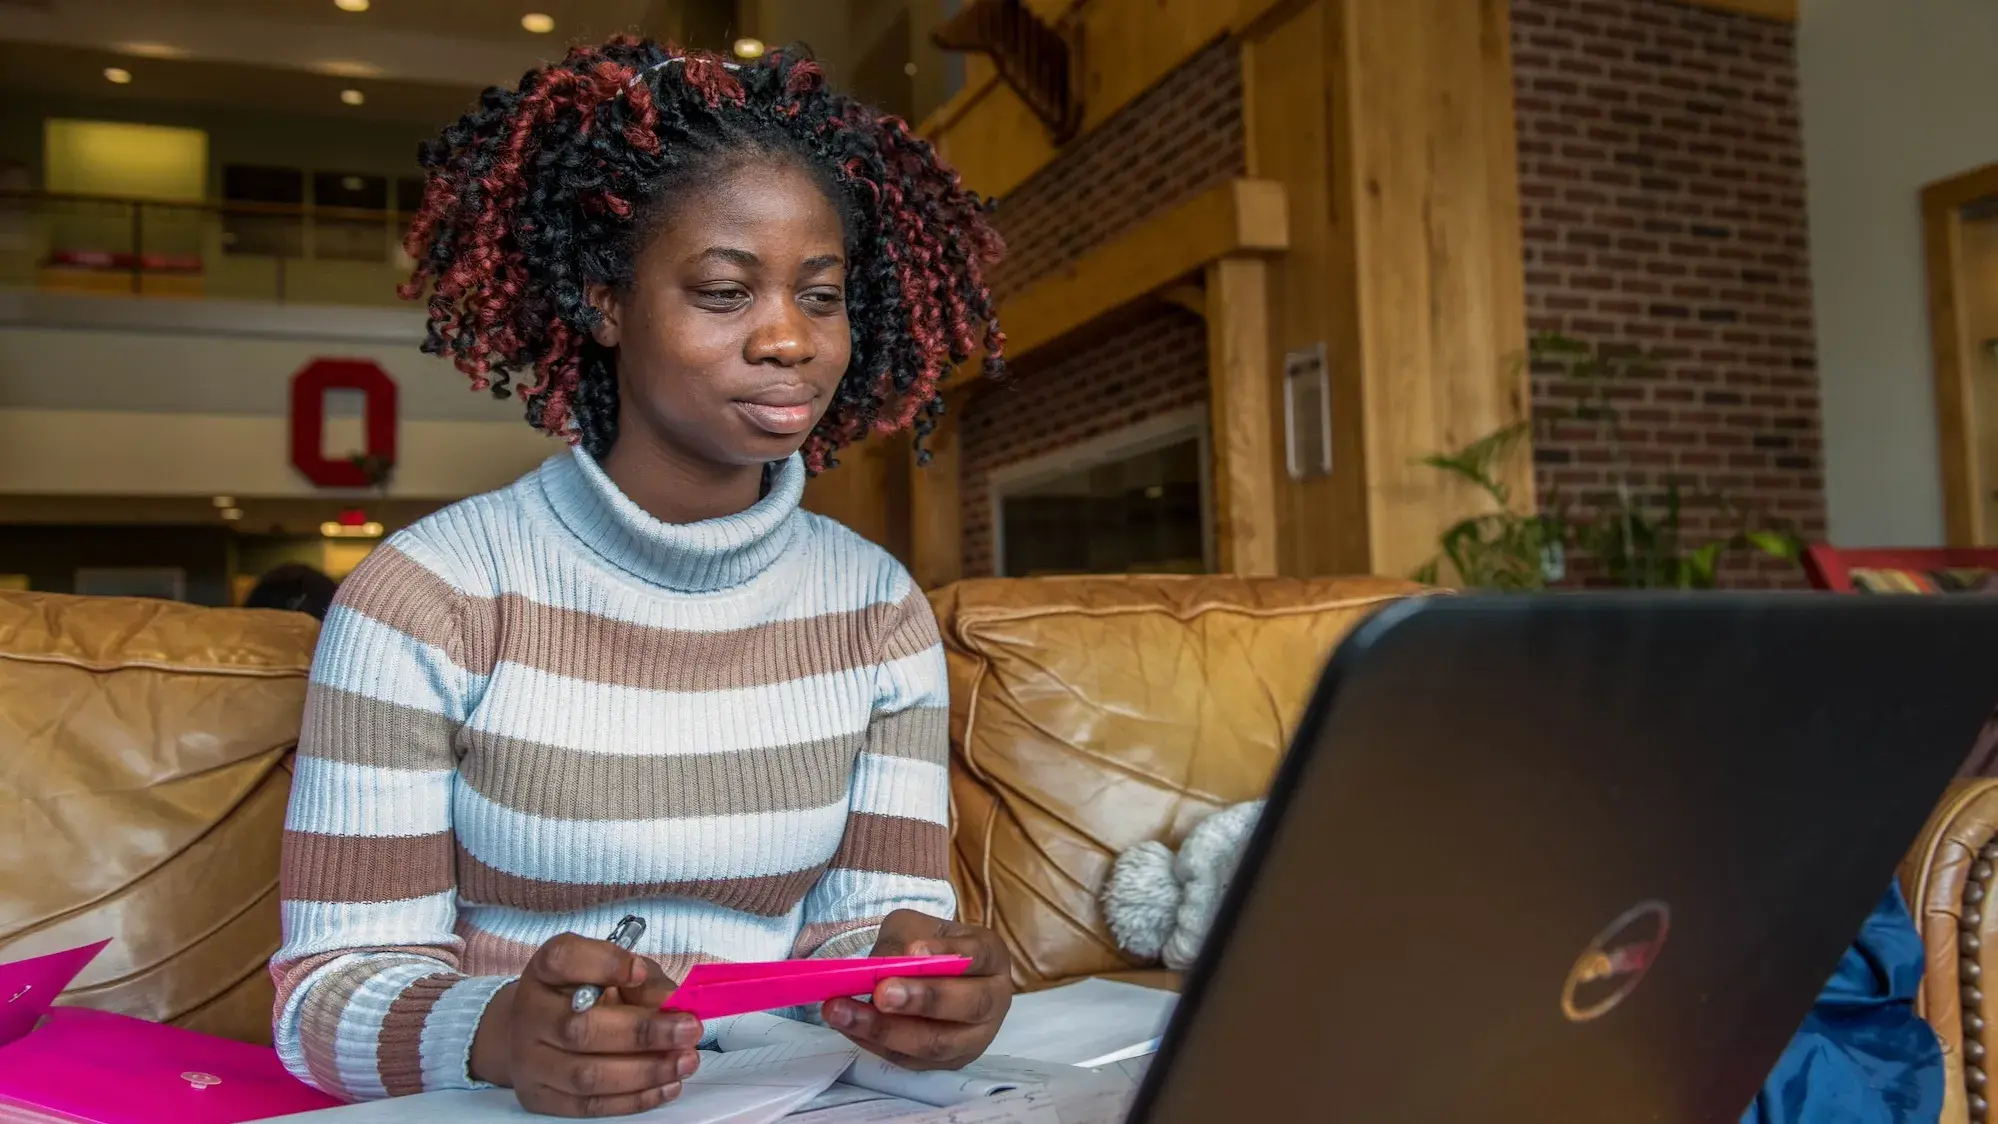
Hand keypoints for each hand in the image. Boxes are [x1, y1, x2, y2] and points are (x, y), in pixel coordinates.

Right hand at [469, 932, 703, 1116]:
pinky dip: (634, 1099)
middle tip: (689, 1030)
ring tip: (685, 1061)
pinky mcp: (539, 1097)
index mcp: (545, 970)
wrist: (536, 1031)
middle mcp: (529, 1013)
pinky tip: (667, 1086)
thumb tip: (676, 1003)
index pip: (563, 959)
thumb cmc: (586, 994)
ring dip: (645, 1071)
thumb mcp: (617, 973)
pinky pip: (588, 1106)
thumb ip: (645, 983)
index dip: (603, 964)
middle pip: (579, 1028)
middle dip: (642, 1033)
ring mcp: (529, 1060)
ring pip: (586, 1075)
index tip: (639, 971)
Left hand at [822, 910, 1011, 1070]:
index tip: (914, 950)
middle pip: (969, 1005)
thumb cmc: (928, 945)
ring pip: (937, 1043)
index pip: (979, 955)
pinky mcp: (947, 1064)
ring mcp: (975, 1038)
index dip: (949, 953)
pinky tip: (847, 1024)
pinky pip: (911, 1060)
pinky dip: (875, 1043)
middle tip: (881, 992)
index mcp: (992, 957)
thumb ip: (899, 943)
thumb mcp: (913, 928)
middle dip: (923, 999)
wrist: (933, 975)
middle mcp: (994, 1000)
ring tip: (844, 1012)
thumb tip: (879, 969)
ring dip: (887, 1030)